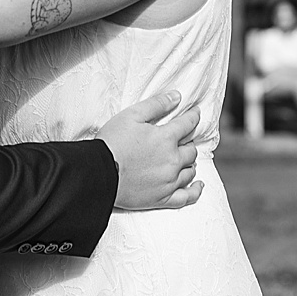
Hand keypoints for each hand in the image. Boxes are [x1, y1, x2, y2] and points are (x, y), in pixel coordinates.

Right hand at [97, 91, 203, 210]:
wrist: (98, 173)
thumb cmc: (112, 142)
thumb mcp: (131, 115)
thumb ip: (156, 105)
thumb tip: (177, 97)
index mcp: (166, 138)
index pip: (188, 124)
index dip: (193, 116)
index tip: (196, 113)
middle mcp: (172, 160)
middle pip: (191, 150)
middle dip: (188, 142)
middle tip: (183, 139)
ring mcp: (169, 181)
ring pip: (190, 171)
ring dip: (189, 163)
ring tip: (185, 159)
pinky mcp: (162, 198)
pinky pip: (186, 197)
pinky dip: (195, 190)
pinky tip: (198, 185)